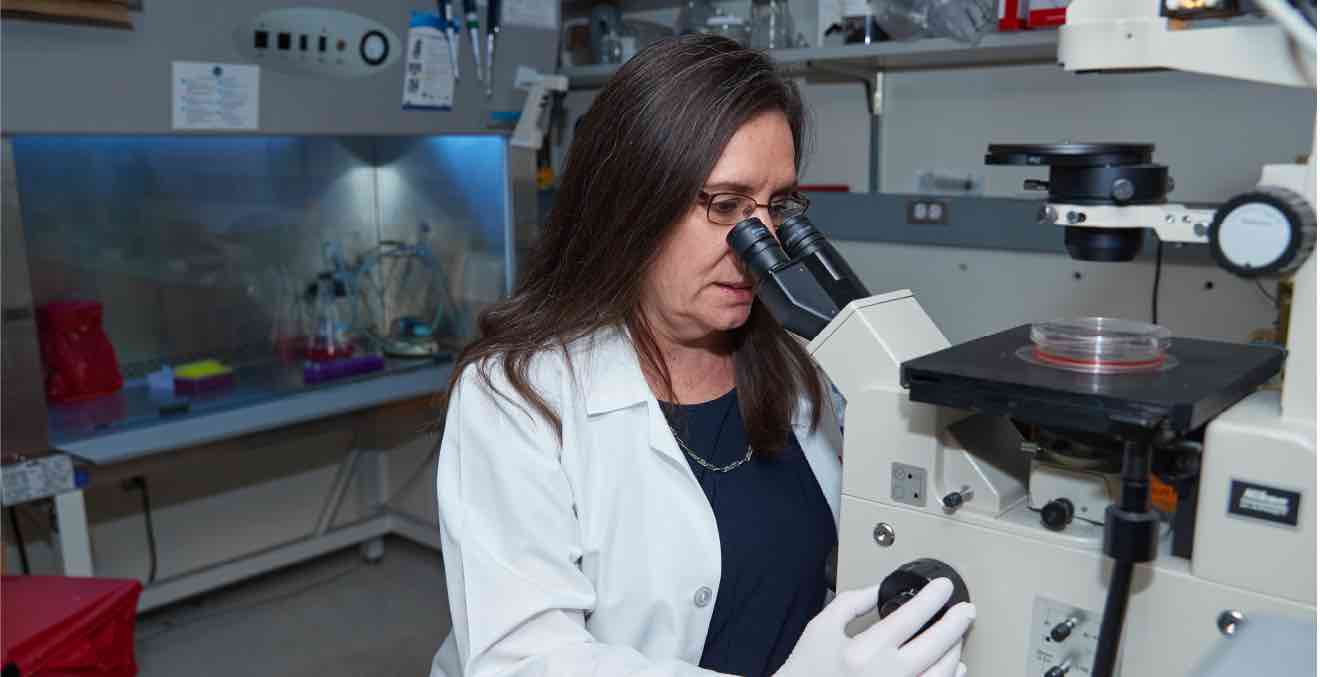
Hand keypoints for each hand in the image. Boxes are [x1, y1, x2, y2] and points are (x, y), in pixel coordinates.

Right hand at [773, 578, 974, 676]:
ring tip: (958, 635)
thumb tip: (881, 589)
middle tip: (965, 610)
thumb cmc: (807, 669)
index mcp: (864, 651)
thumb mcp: (822, 627)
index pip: (909, 618)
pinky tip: (954, 667)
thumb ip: (853, 603)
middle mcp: (885, 676)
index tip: (943, 588)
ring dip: (955, 650)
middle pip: (936, 646)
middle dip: (956, 623)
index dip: (932, 598)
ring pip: (943, 672)